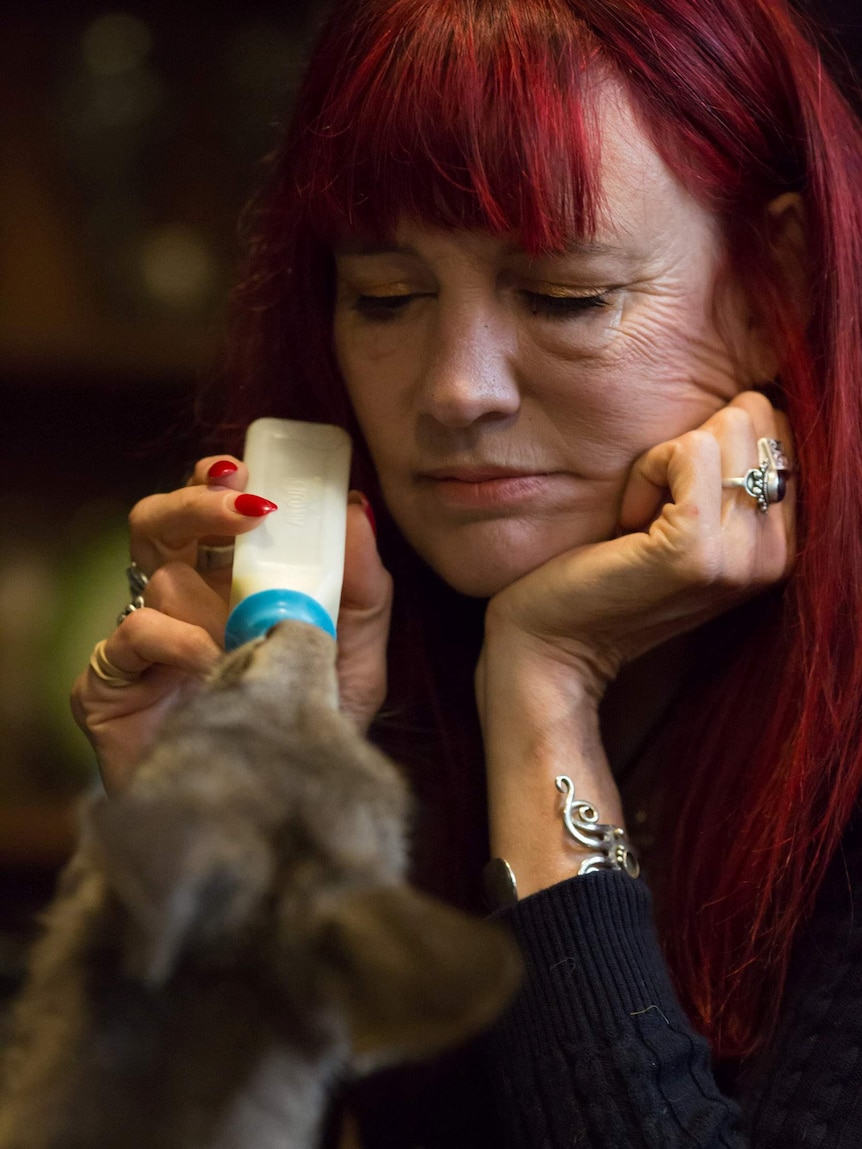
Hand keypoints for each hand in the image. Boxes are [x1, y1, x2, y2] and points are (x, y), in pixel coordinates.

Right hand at [71, 458, 390, 792]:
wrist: (271, 813)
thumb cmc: (304, 728)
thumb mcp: (354, 658)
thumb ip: (363, 589)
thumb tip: (358, 512)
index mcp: (227, 587)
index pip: (207, 515)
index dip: (214, 480)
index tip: (248, 465)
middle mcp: (179, 605)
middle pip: (161, 522)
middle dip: (197, 499)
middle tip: (245, 500)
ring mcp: (141, 644)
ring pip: (152, 572)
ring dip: (206, 580)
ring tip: (247, 614)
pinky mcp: (109, 687)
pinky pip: (132, 634)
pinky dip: (177, 639)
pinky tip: (212, 661)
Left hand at [475, 391, 793, 890]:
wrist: (555, 645)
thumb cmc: (608, 574)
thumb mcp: (687, 525)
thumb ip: (728, 477)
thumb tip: (744, 404)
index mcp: (784, 545)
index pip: (777, 428)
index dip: (713, 445)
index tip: (673, 504)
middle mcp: (777, 554)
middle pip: (756, 418)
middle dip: (692, 447)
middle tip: (654, 513)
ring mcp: (740, 556)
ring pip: (725, 428)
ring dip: (664, 461)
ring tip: (640, 523)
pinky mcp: (694, 550)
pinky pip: (686, 450)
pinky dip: (646, 472)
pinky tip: (626, 523)